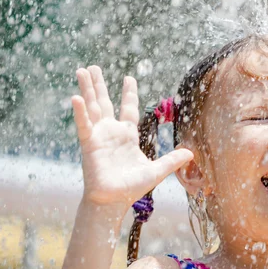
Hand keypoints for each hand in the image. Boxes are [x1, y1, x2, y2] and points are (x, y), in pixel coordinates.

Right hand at [72, 66, 192, 210]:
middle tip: (93, 67)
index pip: (128, 109)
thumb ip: (172, 160)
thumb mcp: (157, 171)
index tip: (129, 77)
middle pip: (104, 102)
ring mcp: (99, 136)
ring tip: (82, 70)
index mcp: (127, 136)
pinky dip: (80, 112)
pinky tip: (76, 97)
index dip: (128, 93)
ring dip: (87, 89)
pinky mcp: (89, 144)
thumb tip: (191, 153)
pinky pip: (84, 125)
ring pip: (92, 107)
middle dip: (99, 85)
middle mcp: (112, 132)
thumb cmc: (132, 188)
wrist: (113, 201)